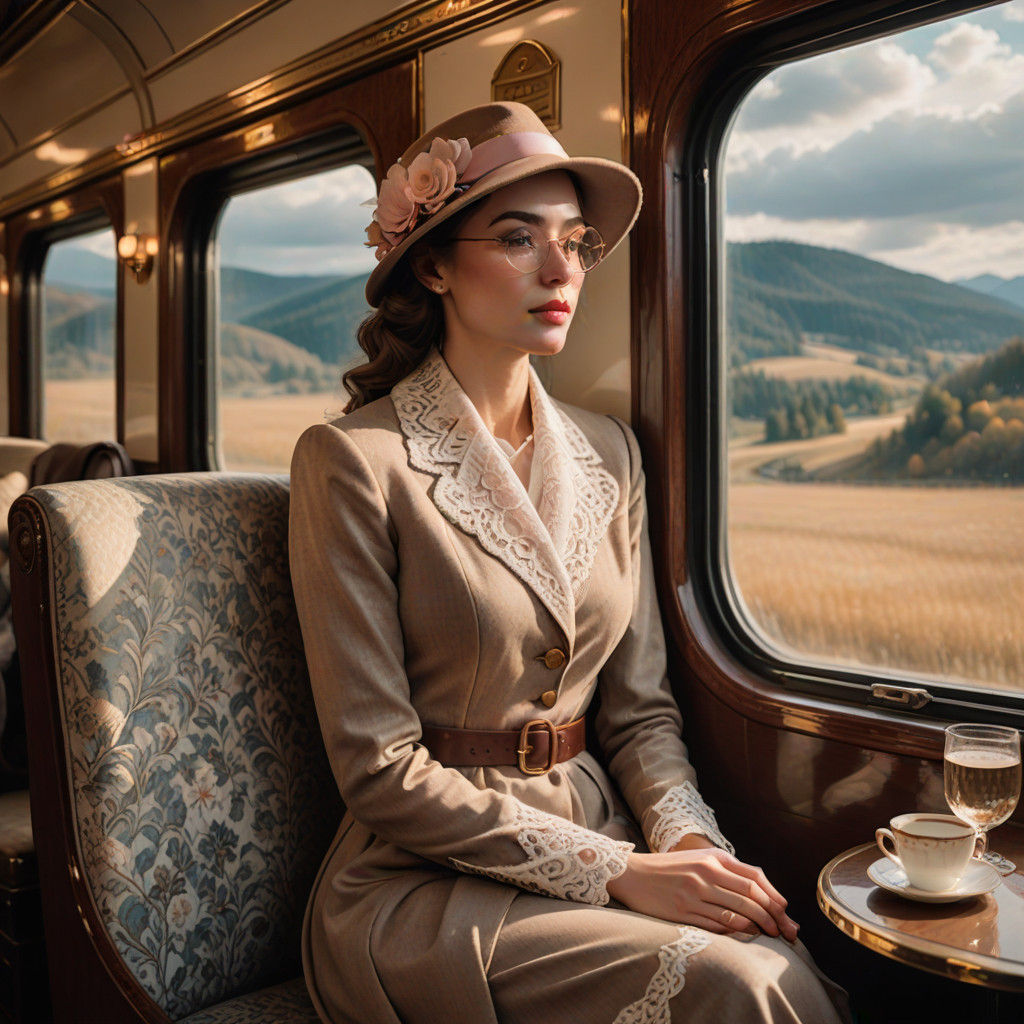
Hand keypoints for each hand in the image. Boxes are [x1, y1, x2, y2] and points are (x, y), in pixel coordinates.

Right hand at [605, 844, 798, 940]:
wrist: (633, 874)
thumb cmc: (670, 869)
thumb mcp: (699, 859)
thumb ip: (726, 870)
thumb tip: (759, 890)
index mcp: (713, 858)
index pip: (754, 877)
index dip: (774, 896)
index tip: (785, 911)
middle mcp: (706, 873)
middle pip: (751, 896)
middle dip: (773, 915)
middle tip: (785, 930)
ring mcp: (694, 894)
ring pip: (737, 913)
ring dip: (759, 926)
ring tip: (769, 934)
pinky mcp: (683, 912)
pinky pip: (718, 925)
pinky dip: (736, 932)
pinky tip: (745, 935)